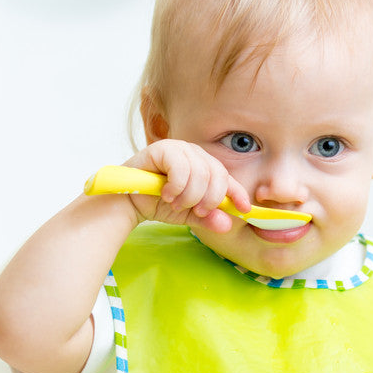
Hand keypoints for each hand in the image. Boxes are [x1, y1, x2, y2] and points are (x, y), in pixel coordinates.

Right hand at [123, 140, 251, 232]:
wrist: (128, 201)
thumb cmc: (158, 203)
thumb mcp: (188, 214)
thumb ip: (208, 218)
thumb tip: (227, 224)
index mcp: (205, 166)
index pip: (228, 178)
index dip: (238, 193)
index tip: (244, 209)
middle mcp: (195, 154)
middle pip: (218, 176)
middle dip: (209, 199)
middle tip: (196, 211)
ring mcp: (180, 148)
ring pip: (201, 174)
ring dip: (189, 196)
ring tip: (175, 203)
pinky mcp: (162, 148)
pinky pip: (181, 169)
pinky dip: (176, 187)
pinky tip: (166, 194)